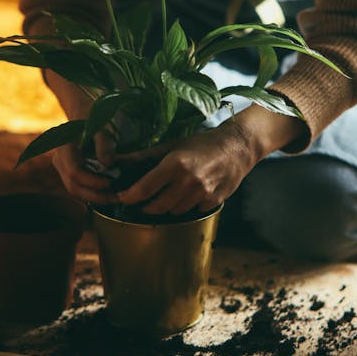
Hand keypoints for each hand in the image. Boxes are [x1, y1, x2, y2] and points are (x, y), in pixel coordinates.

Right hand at [52, 130, 118, 204]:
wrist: (80, 122)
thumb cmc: (91, 125)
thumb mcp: (100, 130)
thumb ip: (104, 145)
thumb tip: (108, 164)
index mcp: (65, 149)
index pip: (75, 172)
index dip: (92, 181)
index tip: (110, 182)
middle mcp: (60, 162)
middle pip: (73, 187)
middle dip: (95, 196)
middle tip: (116, 197)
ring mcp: (62, 170)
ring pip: (75, 192)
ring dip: (95, 198)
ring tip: (115, 197)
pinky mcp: (68, 176)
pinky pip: (79, 190)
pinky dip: (93, 195)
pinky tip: (108, 194)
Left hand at [116, 120, 258, 215]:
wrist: (238, 147)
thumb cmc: (203, 144)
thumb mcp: (173, 145)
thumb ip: (145, 156)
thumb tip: (118, 161)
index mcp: (176, 164)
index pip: (145, 188)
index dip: (130, 196)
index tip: (122, 197)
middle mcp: (189, 181)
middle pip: (157, 207)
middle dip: (146, 206)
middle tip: (141, 201)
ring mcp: (203, 193)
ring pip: (174, 211)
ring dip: (167, 207)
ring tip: (168, 194)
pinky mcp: (214, 201)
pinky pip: (192, 211)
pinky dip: (186, 206)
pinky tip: (189, 194)